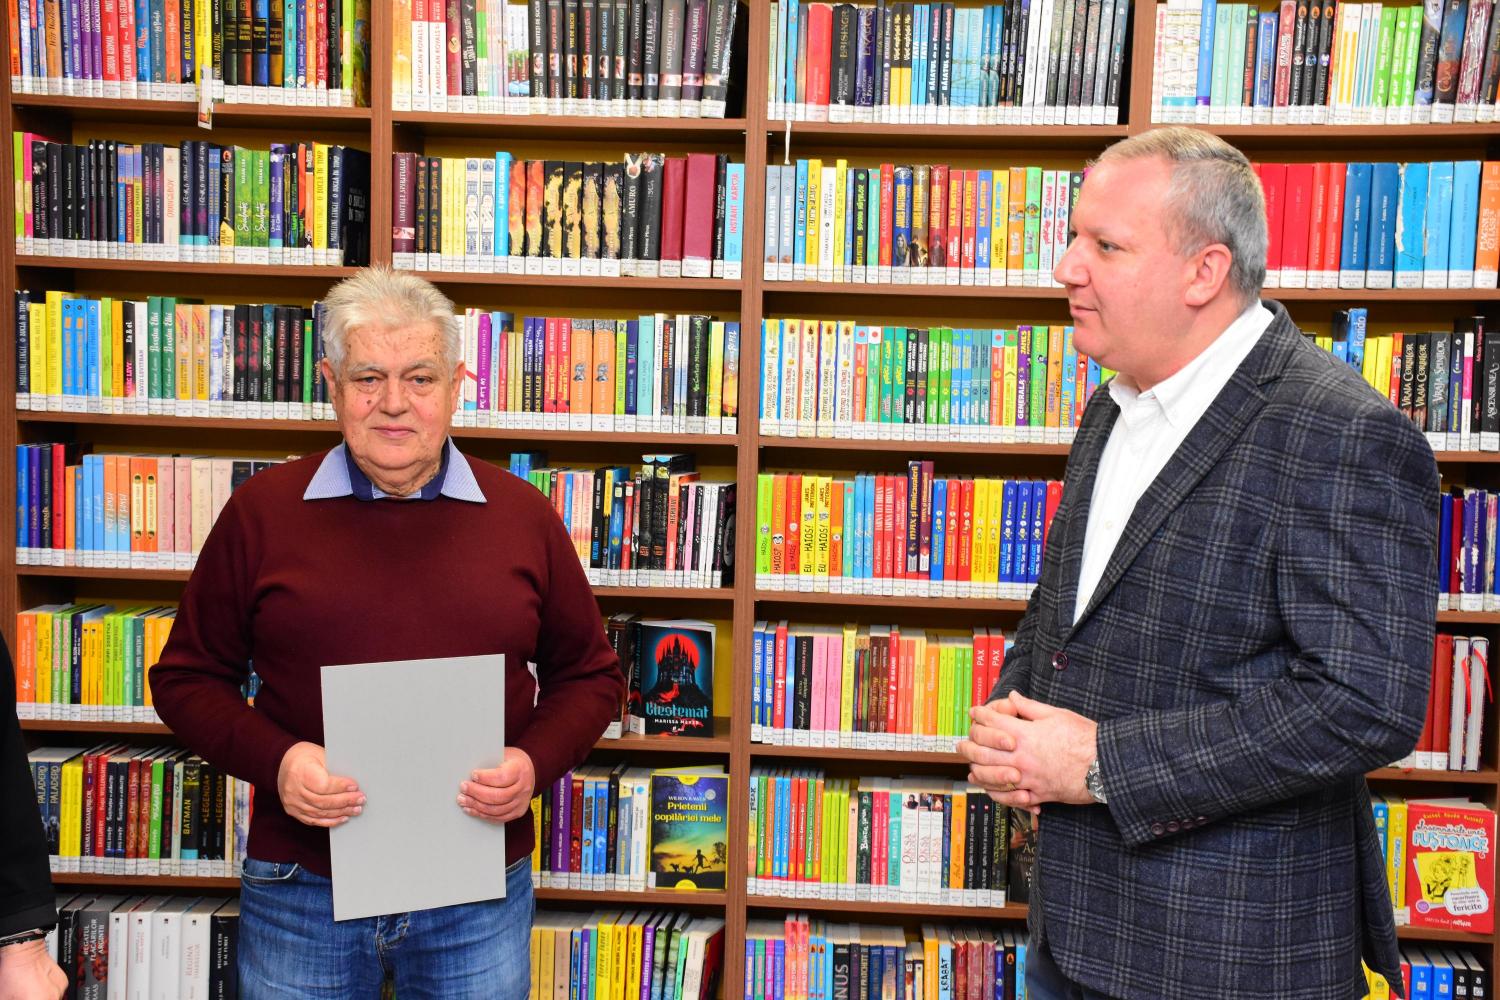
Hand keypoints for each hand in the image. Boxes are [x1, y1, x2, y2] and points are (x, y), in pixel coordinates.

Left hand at [0, 938, 67, 999]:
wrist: (24, 952)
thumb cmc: (13, 972)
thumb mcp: (5, 997)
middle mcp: (53, 998)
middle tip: (25, 997)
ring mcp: (60, 990)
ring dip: (41, 999)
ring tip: (30, 993)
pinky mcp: (63, 982)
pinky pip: (56, 993)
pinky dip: (47, 993)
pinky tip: (37, 987)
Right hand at [276, 742, 363, 827]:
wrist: (284, 763)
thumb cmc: (306, 756)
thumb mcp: (320, 755)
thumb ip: (334, 769)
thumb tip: (354, 783)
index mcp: (300, 772)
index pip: (323, 785)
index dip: (341, 787)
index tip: (355, 786)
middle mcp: (294, 790)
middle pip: (323, 801)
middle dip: (345, 801)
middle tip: (361, 799)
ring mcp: (292, 803)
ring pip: (320, 812)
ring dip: (341, 812)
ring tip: (356, 809)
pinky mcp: (293, 811)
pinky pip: (313, 820)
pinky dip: (330, 821)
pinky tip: (343, 817)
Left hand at [458, 747, 535, 824]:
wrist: (527, 771)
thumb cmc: (511, 762)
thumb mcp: (503, 755)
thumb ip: (489, 763)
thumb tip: (467, 770)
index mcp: (521, 770)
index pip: (502, 777)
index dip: (485, 778)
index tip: (473, 775)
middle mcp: (523, 788)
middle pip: (498, 796)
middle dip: (477, 793)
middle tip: (464, 788)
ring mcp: (521, 802)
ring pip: (496, 809)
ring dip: (476, 806)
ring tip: (463, 800)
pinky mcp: (517, 812)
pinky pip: (498, 817)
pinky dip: (482, 815)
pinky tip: (472, 809)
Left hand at [959, 692, 1098, 810]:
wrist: (1104, 767)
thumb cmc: (1084, 738)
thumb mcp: (1056, 714)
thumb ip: (1030, 707)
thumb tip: (1012, 697)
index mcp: (1024, 734)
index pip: (991, 723)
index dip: (979, 715)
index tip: (974, 713)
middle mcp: (1021, 757)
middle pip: (982, 751)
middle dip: (968, 745)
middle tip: (961, 743)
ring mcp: (1027, 778)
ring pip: (991, 777)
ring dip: (977, 771)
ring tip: (970, 768)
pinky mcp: (1037, 795)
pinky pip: (1009, 798)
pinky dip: (996, 794)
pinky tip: (990, 789)